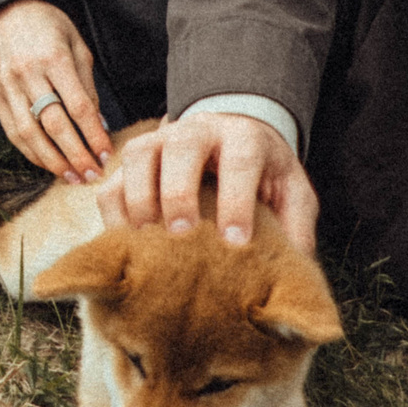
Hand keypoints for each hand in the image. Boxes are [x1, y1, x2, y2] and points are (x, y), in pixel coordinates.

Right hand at [0, 0, 114, 182]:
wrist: (6, 10)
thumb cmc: (48, 26)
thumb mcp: (77, 45)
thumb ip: (87, 85)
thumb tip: (97, 126)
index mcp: (54, 58)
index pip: (78, 107)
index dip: (94, 135)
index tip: (106, 154)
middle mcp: (27, 73)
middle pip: (54, 125)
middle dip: (76, 155)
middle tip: (92, 174)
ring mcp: (7, 86)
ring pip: (29, 134)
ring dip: (52, 161)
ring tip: (72, 177)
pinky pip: (12, 131)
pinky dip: (31, 152)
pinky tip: (48, 163)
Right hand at [96, 110, 317, 252]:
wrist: (234, 139)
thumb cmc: (265, 174)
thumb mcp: (292, 193)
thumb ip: (296, 227)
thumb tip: (290, 275)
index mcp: (244, 137)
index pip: (240, 160)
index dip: (236, 201)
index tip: (235, 242)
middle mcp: (199, 130)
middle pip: (181, 149)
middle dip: (179, 193)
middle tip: (182, 235)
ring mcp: (160, 140)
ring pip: (138, 157)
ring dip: (140, 201)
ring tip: (149, 243)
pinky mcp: (134, 160)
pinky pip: (111, 183)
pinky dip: (114, 215)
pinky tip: (126, 246)